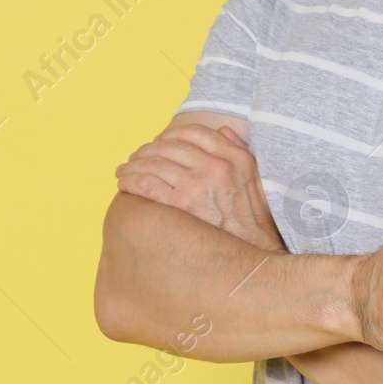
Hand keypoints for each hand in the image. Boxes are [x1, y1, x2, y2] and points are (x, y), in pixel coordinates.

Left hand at [115, 123, 285, 252]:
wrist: (257, 253)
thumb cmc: (256, 220)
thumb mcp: (258, 178)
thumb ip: (240, 149)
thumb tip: (220, 130)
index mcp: (234, 157)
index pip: (193, 132)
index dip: (171, 134)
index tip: (160, 142)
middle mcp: (215, 167)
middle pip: (169, 146)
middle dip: (147, 150)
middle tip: (136, 157)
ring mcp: (197, 185)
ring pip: (153, 163)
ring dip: (133, 164)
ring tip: (123, 170)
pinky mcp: (181, 205)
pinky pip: (147, 185)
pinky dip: (131, 181)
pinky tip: (124, 183)